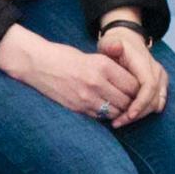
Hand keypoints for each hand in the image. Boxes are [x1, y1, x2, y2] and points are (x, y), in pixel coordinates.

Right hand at [0, 22, 137, 118]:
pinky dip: (105, 114)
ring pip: (115, 112)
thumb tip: (130, 83)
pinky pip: (100, 117)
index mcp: (103, 66)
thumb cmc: (64, 56)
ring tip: (118, 106)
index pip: (132, 84)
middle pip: (127, 100)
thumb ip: (110, 69)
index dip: (137, 89)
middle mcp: (97, 82)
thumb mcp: (92, 56)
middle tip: (131, 100)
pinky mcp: (77, 108)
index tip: (136, 89)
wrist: (37, 63)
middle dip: (131, 102)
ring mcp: (86, 97)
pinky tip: (103, 108)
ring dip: (119, 111)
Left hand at [93, 21, 171, 126]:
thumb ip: (110, 45)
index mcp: (145, 63)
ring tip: (120, 121)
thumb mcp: (108, 43)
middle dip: (137, 113)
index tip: (129, 115)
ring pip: (156, 104)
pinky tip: (128, 117)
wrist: (128, 42)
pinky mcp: (160, 86)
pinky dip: (144, 112)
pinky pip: (157, 104)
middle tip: (118, 122)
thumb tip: (116, 46)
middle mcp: (157, 71)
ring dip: (140, 115)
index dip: (141, 102)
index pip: (148, 86)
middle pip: (153, 99)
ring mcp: (161, 80)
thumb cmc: (115, 45)